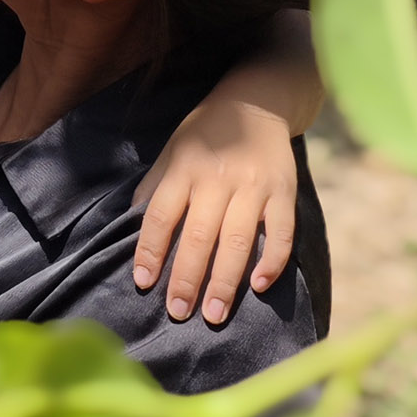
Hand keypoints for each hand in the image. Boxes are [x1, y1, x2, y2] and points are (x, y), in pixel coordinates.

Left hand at [130, 55, 311, 324]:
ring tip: (213, 314)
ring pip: (238, 240)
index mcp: (184, 169)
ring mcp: (253, 186)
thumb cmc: (206, 134)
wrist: (257, 101)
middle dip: (187, 279)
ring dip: (225, 281)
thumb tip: (133, 227)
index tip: (144, 283)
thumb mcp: (172, 150)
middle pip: (199, 235)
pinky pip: (281, 232)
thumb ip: (155, 187)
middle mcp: (217, 179)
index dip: (150, 251)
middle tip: (179, 313)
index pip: (161, 216)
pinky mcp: (284, 192)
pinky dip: (272, 260)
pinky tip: (259, 285)